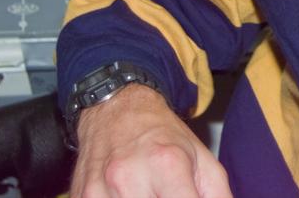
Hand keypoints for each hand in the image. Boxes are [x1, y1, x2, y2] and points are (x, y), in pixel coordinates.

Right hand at [69, 83, 231, 197]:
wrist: (115, 108)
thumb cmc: (162, 135)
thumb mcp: (202, 158)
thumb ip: (218, 195)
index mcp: (168, 164)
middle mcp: (129, 178)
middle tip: (170, 193)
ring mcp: (99, 191)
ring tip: (151, 193)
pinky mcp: (81, 197)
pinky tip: (128, 195)